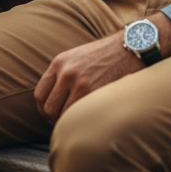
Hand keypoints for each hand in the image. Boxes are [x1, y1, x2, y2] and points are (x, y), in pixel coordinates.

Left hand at [33, 13, 170, 121]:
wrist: (130, 47)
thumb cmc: (106, 56)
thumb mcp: (77, 58)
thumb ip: (63, 76)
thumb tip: (54, 103)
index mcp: (60, 62)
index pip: (40, 95)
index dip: (45, 109)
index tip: (53, 115)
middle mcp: (66, 72)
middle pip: (48, 109)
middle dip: (55, 120)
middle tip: (67, 123)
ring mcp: (80, 83)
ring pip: (62, 116)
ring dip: (69, 123)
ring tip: (79, 123)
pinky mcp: (95, 92)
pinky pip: (79, 116)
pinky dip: (81, 123)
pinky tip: (89, 121)